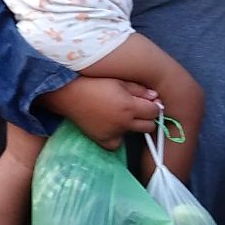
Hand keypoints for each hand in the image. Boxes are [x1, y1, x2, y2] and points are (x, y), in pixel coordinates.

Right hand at [41, 76, 160, 147]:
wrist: (69, 94)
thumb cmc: (94, 83)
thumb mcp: (119, 81)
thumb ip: (139, 89)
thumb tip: (156, 97)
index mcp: (129, 106)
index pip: (154, 112)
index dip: (154, 106)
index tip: (149, 103)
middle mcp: (123, 122)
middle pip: (148, 126)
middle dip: (147, 117)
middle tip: (138, 109)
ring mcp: (113, 134)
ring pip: (134, 134)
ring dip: (133, 126)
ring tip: (122, 115)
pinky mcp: (103, 140)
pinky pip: (118, 144)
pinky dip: (118, 136)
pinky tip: (113, 126)